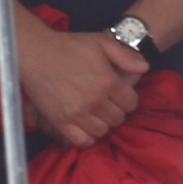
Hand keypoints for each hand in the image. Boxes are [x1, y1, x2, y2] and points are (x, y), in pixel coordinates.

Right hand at [16, 22, 146, 148]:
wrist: (37, 53)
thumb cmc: (70, 46)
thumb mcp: (101, 43)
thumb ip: (125, 56)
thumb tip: (145, 68)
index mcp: (108, 82)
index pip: (131, 103)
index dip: (128, 99)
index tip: (121, 95)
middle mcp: (95, 101)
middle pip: (117, 119)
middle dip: (116, 111)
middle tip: (108, 103)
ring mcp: (77, 114)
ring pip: (102, 131)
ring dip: (103, 123)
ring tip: (96, 113)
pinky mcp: (60, 122)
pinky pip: (82, 140)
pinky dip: (87, 137)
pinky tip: (85, 126)